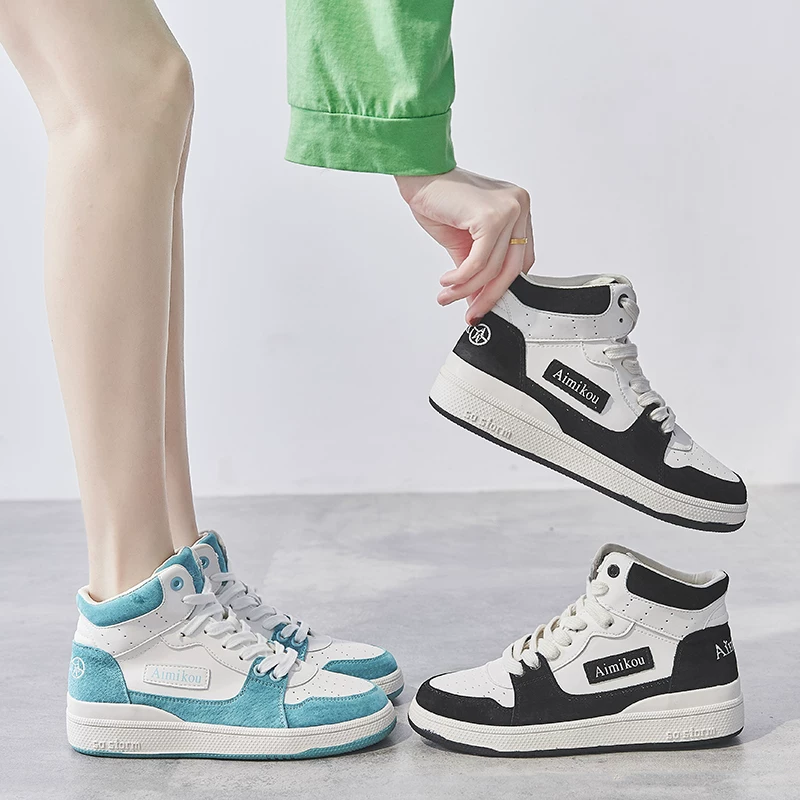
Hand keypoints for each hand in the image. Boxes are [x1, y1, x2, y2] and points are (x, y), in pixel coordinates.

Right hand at [396, 167, 533, 323]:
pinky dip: (462, 277)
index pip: (520, 260)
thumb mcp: (464, 242)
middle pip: (513, 268)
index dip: (503, 287)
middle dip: (489, 296)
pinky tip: (448, 281)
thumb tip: (477, 298)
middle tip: (471, 312)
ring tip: (446, 295)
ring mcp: (509, 210)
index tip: (483, 304)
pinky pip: (479, 261)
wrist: (420, 176)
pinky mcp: (492, 217)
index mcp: (518, 211)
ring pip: (493, 268)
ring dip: (466, 288)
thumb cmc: (440, 200)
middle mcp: (519, 207)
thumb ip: (476, 269)